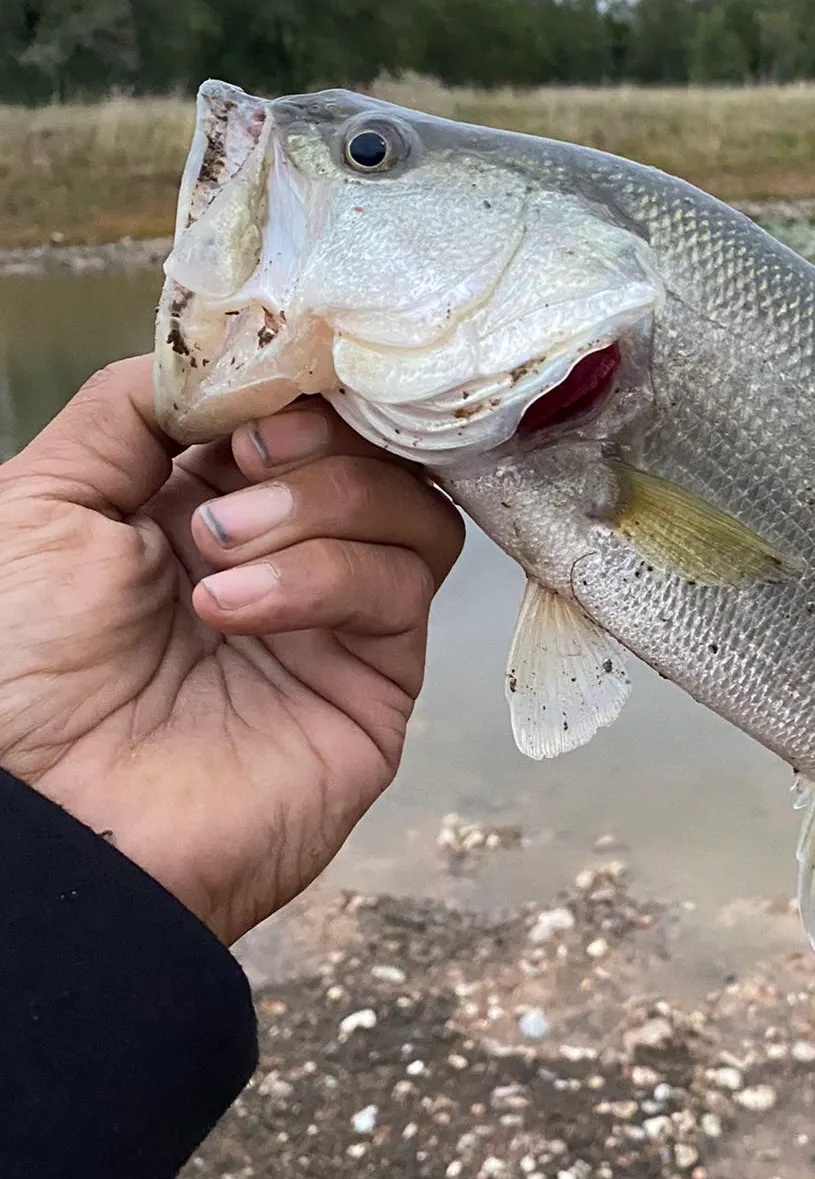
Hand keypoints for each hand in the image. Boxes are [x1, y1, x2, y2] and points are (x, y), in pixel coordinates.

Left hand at [0, 357, 463, 943]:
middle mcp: (288, 553)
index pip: (309, 419)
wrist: (40, 814)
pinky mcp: (377, 680)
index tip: (254, 398)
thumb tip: (225, 363)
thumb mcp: (43, 500)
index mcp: (207, 506)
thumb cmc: (17, 664)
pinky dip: (325, 575)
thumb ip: (131, 409)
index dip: (299, 392)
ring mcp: (340, 619)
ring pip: (411, 510)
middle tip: (241, 465)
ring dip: (321, 506)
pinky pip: (401, 587)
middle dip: (314, 443)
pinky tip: (235, 608)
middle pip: (377, 452)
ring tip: (217, 552)